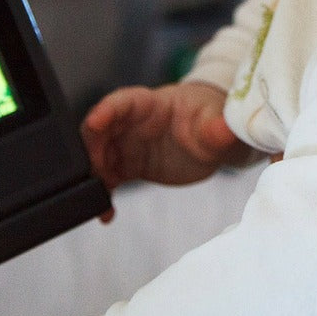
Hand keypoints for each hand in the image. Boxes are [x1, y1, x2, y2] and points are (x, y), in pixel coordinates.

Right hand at [81, 82, 251, 196]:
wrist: (211, 137)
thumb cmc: (210, 117)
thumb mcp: (216, 121)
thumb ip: (216, 127)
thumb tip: (224, 129)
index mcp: (150, 104)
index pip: (123, 102)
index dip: (106, 110)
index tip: (95, 123)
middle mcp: (132, 123)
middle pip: (100, 130)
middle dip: (92, 149)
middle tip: (98, 173)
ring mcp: (127, 145)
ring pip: (98, 157)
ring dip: (94, 177)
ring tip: (100, 201)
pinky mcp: (129, 166)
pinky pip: (108, 180)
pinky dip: (104, 196)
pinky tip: (106, 214)